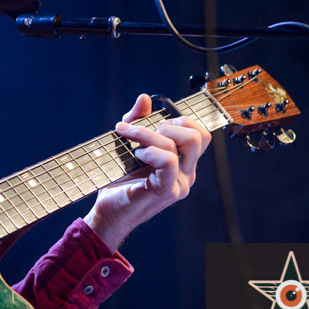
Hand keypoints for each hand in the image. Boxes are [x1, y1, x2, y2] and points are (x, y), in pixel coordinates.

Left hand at [85, 94, 211, 250]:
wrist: (108, 211)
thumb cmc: (118, 179)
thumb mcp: (127, 143)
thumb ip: (137, 120)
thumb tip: (145, 97)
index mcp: (183, 162)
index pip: (200, 133)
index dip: (180, 120)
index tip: (153, 123)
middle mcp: (187, 173)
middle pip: (199, 136)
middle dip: (170, 124)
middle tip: (143, 133)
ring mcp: (180, 183)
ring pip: (184, 144)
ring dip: (152, 135)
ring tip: (132, 142)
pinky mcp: (167, 190)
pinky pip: (169, 161)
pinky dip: (150, 151)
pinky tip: (136, 154)